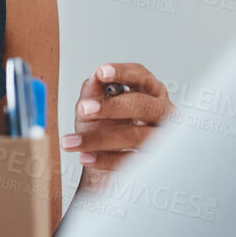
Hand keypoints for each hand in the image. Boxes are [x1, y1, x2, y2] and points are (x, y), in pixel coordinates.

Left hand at [61, 62, 173, 176]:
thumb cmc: (106, 128)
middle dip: (111, 107)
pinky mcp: (155, 162)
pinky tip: (87, 157)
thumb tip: (95, 77)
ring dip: (99, 138)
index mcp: (149, 91)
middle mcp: (161, 111)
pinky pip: (132, 160)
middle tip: (84, 109)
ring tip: (73, 141)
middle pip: (142, 105)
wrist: (109, 164)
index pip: (140, 76)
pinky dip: (106, 159)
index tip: (101, 72)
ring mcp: (162, 138)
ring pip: (135, 135)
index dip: (122, 73)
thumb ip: (94, 91)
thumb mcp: (95, 107)